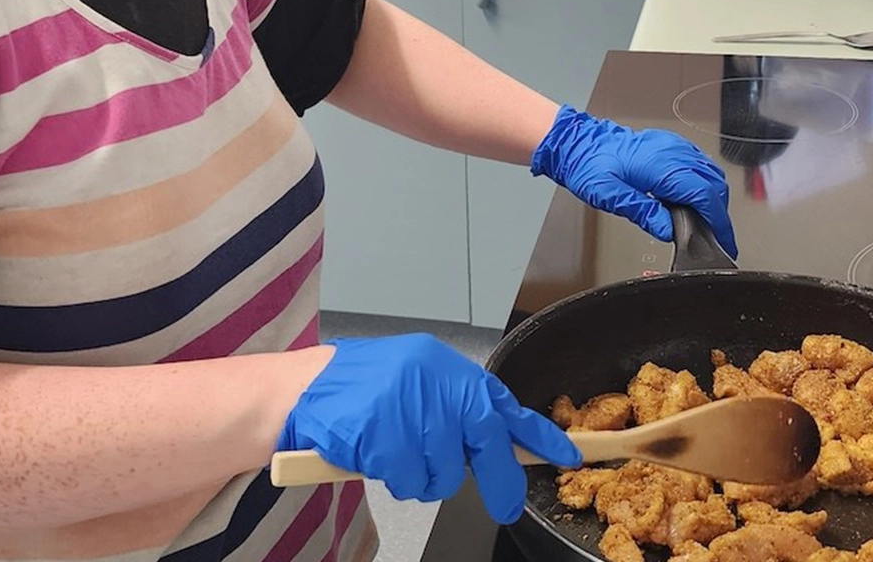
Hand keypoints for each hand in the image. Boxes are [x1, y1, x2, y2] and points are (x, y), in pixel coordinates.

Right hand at [276, 334, 579, 522]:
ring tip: (395, 452)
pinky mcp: (384, 436)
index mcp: (447, 368)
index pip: (504, 403)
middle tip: (503, 505)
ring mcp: (409, 408)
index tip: (570, 456)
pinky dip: (393, 477)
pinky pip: (408, 480)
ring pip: (443, 473)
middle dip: (498, 480)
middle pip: (484, 444)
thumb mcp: (417, 382)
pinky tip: (374, 455)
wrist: (302, 389)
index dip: (539, 434)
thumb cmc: (362, 388)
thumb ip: (453, 409)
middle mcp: (434, 382)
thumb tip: (494, 446)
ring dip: (423, 476)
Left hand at [531, 105, 737, 256]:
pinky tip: (690, 200)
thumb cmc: (588, 165)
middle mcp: (672, 152)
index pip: (704, 195)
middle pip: (714, 184)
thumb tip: (668, 230)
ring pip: (710, 173)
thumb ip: (642, 212)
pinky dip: (703, 183)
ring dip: (712, 198)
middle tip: (713, 238)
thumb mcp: (609, 195)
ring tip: (702, 223)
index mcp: (661, 166)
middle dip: (718, 213)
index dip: (719, 221)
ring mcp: (673, 146)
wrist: (577, 141)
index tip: (724, 241)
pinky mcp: (669, 145)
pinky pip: (698, 163)